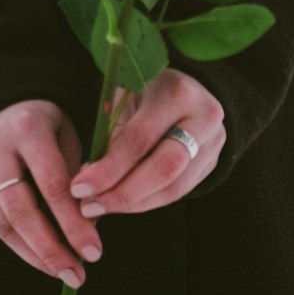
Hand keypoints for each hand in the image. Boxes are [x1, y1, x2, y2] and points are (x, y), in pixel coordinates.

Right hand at [0, 99, 102, 292]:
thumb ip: (77, 176)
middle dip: (50, 249)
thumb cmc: (48, 122)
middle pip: (20, 210)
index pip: (52, 184)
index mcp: (27, 126)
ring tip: (63, 271)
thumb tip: (87, 229)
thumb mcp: (69, 134)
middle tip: (76, 276)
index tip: (95, 253)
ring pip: (3, 223)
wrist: (3, 103)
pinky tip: (42, 257)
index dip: (74, 223)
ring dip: (35, 254)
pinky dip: (19, 244)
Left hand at [68, 68, 224, 217]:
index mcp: (176, 92)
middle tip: (89, 206)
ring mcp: (214, 141)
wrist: (186, 87)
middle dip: (122, 194)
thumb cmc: (146, 90)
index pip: (140, 140)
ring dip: (133, 204)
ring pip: (173, 187)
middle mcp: (203, 116)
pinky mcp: (213, 162)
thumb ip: (111, 135)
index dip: (109, 169)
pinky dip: (148, 202)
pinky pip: (179, 192)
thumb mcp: (125, 98)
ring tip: (101, 207)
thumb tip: (88, 180)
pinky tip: (124, 204)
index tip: (79, 187)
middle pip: (164, 169)